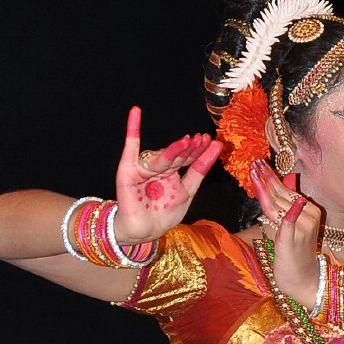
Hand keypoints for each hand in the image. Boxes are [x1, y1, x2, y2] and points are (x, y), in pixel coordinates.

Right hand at [113, 106, 223, 241]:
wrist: (143, 232)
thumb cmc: (163, 215)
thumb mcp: (187, 192)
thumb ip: (199, 171)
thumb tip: (215, 147)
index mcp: (172, 172)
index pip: (187, 159)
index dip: (199, 151)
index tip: (212, 142)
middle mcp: (158, 167)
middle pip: (176, 156)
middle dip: (189, 149)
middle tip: (201, 140)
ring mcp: (143, 168)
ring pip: (161, 157)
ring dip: (174, 149)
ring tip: (187, 141)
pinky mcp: (128, 170)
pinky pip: (130, 147)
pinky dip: (132, 129)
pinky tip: (136, 112)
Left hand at [249, 159, 321, 308]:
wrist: (303, 279)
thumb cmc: (294, 253)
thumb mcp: (290, 227)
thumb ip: (286, 206)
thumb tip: (283, 181)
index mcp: (309, 210)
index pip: (284, 189)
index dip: (270, 176)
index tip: (258, 163)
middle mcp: (308, 215)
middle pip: (280, 194)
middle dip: (265, 177)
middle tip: (252, 162)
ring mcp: (302, 227)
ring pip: (276, 203)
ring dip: (263, 187)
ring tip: (252, 172)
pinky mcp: (292, 240)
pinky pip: (284, 221)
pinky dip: (279, 209)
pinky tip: (272, 197)